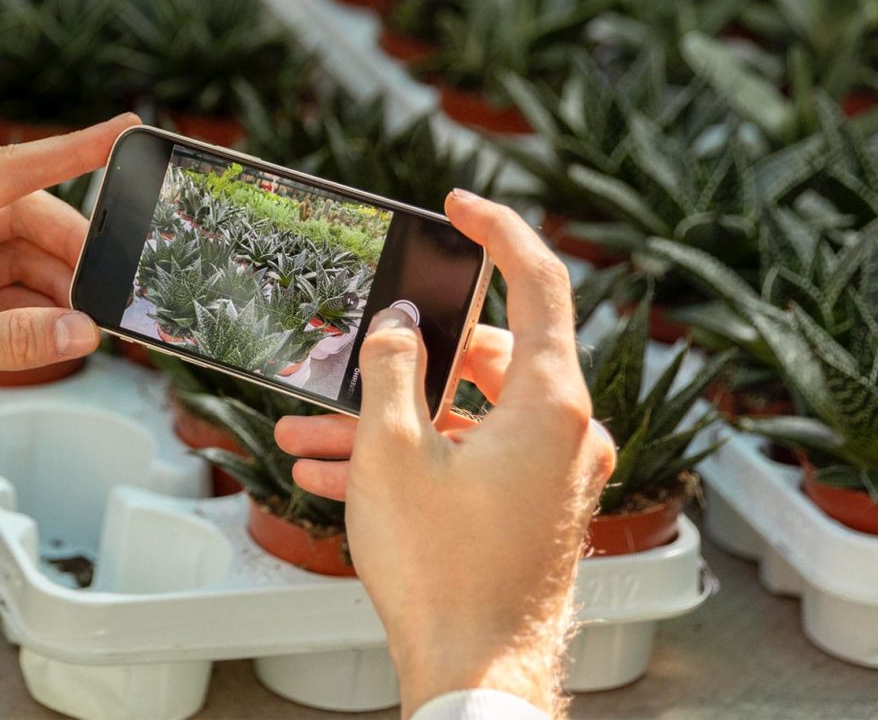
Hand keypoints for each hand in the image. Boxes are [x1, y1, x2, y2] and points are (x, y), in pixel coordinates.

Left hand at [0, 114, 140, 370]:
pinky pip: (14, 285)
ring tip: (74, 330)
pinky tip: (47, 335)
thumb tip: (83, 335)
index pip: (25, 164)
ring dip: (59, 297)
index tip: (130, 127)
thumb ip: (14, 336)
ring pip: (32, 260)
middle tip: (103, 302)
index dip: (82, 147)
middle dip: (78, 266)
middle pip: (41, 225)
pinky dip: (34, 310)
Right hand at [276, 191, 615, 716]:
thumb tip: (397, 327)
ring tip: (313, 434)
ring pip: (464, 414)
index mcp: (550, 401)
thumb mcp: (394, 453)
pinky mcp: (529, 501)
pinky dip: (415, 457)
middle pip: (484, 355)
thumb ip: (392, 370)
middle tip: (348, 361)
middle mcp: (563, 429)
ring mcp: (549, 469)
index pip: (539, 280)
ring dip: (392, 419)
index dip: (498, 230)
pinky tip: (339, 473)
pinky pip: (468, 458)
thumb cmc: (444, 573)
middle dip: (406, 360)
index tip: (460, 206)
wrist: (477, 679)